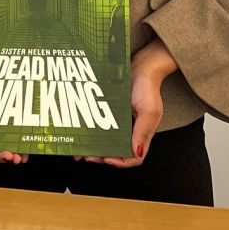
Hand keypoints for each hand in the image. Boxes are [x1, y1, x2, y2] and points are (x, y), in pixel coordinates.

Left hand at [82, 40, 172, 167]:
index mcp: (141, 135)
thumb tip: (136, 153)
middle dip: (101, 157)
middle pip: (115, 152)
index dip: (120, 162)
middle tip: (87, 156)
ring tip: (79, 150)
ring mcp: (118, 124)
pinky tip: (79, 133)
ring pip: (104, 142)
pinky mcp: (108, 114)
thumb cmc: (147, 88)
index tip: (106, 159)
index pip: (132, 158)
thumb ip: (143, 132)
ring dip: (92, 148)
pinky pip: (98, 127)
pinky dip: (89, 132)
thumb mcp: (149, 110)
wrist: (140, 67)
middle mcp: (129, 132)